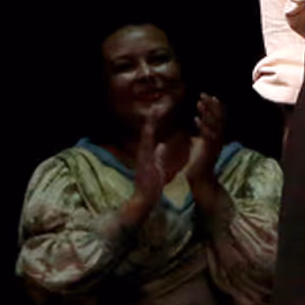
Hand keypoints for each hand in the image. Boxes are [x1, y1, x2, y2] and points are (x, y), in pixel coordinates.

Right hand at [122, 110, 185, 226]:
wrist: (144, 198)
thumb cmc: (151, 183)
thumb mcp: (158, 166)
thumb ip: (159, 154)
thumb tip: (162, 145)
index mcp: (148, 153)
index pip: (151, 134)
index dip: (154, 121)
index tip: (158, 109)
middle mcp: (143, 153)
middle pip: (147, 133)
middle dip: (151, 119)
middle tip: (155, 106)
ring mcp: (142, 158)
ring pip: (145, 138)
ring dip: (149, 125)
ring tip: (153, 113)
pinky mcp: (143, 163)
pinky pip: (145, 149)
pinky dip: (147, 139)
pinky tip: (150, 130)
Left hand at [186, 94, 224, 202]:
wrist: (201, 181)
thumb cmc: (198, 165)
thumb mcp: (200, 148)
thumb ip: (201, 138)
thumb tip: (195, 131)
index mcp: (216, 138)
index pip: (219, 119)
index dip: (216, 107)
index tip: (210, 96)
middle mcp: (218, 139)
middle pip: (219, 118)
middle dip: (212, 106)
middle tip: (204, 94)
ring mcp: (214, 145)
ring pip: (214, 125)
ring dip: (206, 113)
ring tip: (199, 103)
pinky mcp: (208, 151)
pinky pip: (207, 136)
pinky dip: (202, 126)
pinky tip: (195, 119)